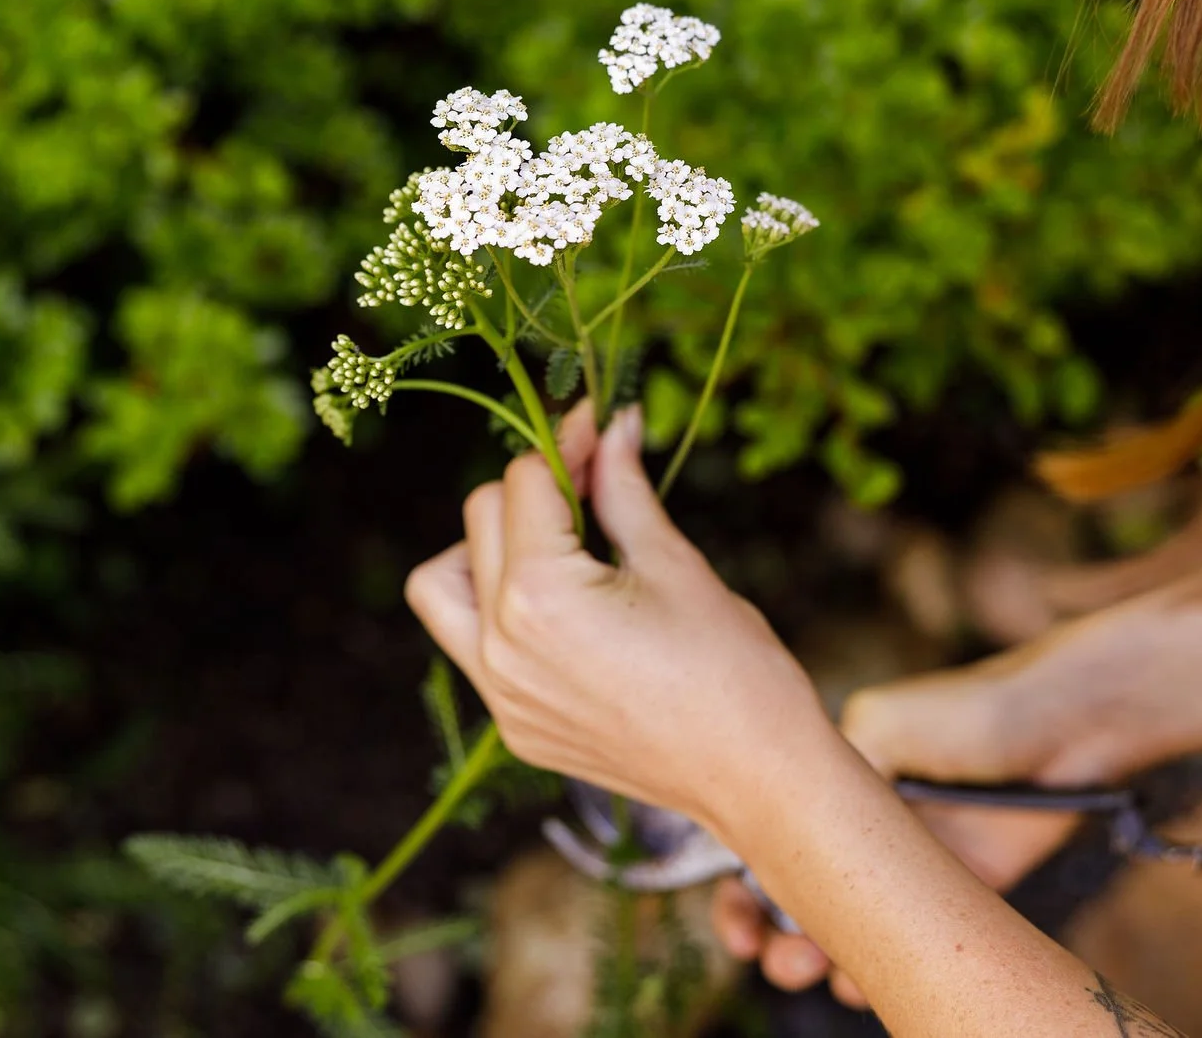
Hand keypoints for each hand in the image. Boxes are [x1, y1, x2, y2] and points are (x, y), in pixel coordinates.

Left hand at [403, 402, 831, 825]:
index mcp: (539, 596)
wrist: (757, 777)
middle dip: (533, 491)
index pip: (524, 482)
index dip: (567, 444)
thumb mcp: (674, 562)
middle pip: (479, 520)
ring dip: (488, 551)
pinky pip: (474, 648)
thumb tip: (611, 424)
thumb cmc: (733, 668)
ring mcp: (501, 696)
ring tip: (557, 548)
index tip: (604, 429)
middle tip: (596, 485)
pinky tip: (568, 609)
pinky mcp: (514, 727)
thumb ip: (623, 487)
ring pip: (444, 587)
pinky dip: (502, 612)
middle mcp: (499, 648)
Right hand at [712, 616, 1154, 1006]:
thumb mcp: (880, 726)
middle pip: (794, 903)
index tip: (738, 930)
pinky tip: (865, 980)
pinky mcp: (958, 899)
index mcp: (831, 789)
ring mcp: (907, 873)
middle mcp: (861, 835)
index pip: (764, 845)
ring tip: (821, 969)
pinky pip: (905, 953)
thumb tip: (787, 839)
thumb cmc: (969, 713)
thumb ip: (827, 778)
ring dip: (819, 964)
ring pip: (843, 936)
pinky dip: (877, 975)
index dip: (740, 894)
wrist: (1064, 729)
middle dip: (772, 941)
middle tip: (778, 959)